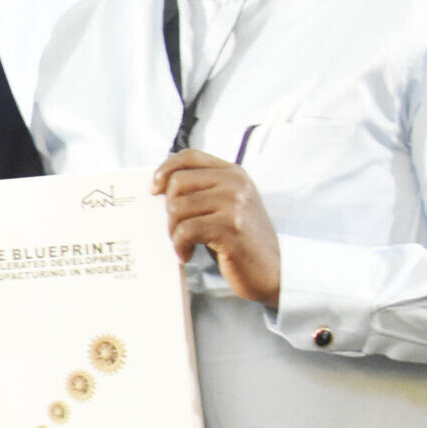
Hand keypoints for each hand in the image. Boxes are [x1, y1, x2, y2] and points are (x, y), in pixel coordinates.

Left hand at [154, 150, 280, 306]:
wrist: (273, 270)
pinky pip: (186, 230)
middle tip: (177, 230)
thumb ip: (202, 191)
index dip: (165, 169)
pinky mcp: (231, 228)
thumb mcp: (227, 206)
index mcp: (233, 173)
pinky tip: (187, 254)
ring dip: (173, 231)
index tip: (153, 189)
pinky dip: (180, 245)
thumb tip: (159, 187)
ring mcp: (235, 204)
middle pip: (177, 182)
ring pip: (178, 207)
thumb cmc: (241, 240)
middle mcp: (235, 184)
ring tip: (185, 244)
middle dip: (168, 209)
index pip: (190, 157)